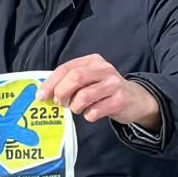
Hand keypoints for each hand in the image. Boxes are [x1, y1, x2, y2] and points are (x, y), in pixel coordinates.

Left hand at [41, 54, 160, 130]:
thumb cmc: (104, 89)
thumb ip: (70, 81)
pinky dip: (88, 115)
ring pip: (84, 96)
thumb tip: (45, 93)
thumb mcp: (89, 78)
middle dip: (61, 92)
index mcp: (92, 61)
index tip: (41, 96)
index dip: (51, 83)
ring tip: (77, 108)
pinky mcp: (119, 101)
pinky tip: (91, 113)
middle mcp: (104, 69)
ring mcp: (113, 84)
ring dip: (75, 106)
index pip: (66, 68)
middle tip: (59, 103)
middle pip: (75, 78)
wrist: (135, 99)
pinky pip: (95, 111)